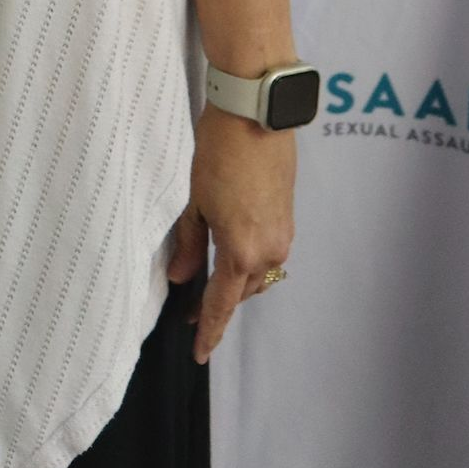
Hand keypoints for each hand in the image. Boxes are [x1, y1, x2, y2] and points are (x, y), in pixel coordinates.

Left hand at [165, 102, 295, 363]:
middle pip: (242, 292)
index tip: (199, 352)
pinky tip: (231, 252)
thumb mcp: (196, 202)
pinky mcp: (288, 218)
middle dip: (218, 303)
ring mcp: (283, 234)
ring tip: (208, 281)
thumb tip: (180, 278)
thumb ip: (189, 245)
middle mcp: (270, 251)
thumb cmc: (219, 155)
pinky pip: (268, 254)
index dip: (209, 330)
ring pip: (258, 274)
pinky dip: (249, 261)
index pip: (222, 304)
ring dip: (235, 282)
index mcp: (242, 252)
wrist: (256, 115)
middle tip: (190, 308)